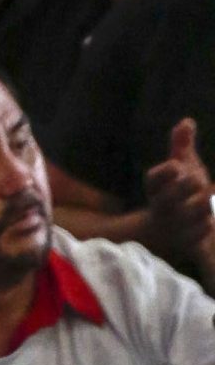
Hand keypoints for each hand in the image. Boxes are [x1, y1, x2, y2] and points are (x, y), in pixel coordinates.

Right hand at [141, 119, 214, 263]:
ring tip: (206, 201)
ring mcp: (174, 226)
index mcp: (154, 187)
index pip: (155, 177)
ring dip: (205, 204)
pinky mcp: (187, 243)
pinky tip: (207, 219)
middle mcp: (160, 206)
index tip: (176, 166)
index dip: (167, 172)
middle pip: (178, 192)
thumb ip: (181, 146)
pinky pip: (205, 230)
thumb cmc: (178, 193)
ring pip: (198, 211)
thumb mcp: (180, 168)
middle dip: (192, 184)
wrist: (167, 233)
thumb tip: (188, 121)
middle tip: (197, 180)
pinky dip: (209, 223)